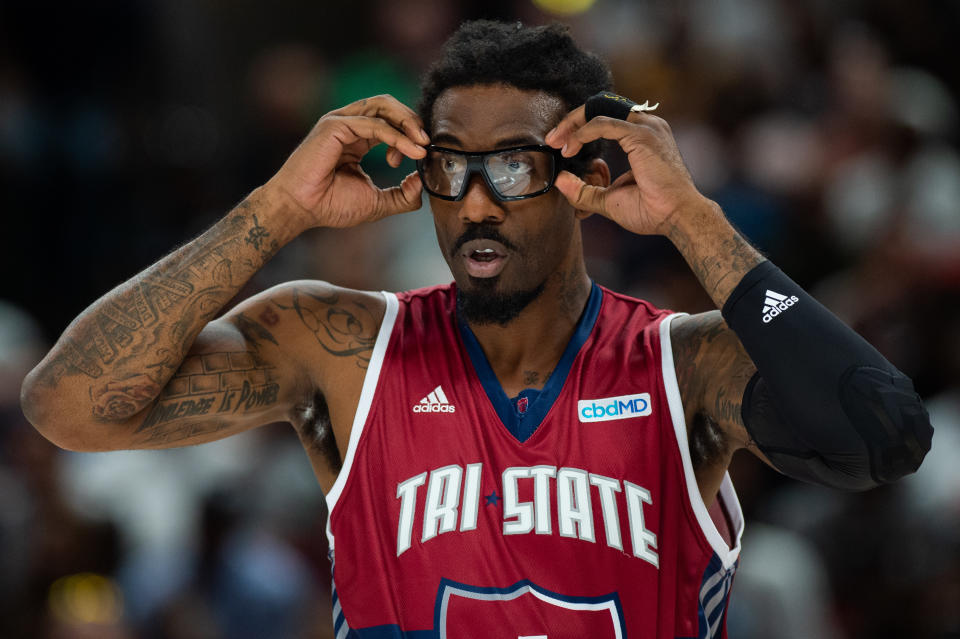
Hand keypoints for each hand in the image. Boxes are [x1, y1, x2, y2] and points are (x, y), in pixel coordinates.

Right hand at [264, 95, 428, 227]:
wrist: (302, 209)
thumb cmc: (331, 206)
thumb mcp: (377, 202)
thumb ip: (402, 194)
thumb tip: (424, 183)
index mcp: (357, 138)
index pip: (390, 121)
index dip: (409, 135)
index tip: (419, 157)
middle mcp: (349, 125)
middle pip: (388, 106)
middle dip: (412, 121)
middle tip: (428, 142)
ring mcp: (340, 122)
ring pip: (382, 106)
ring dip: (407, 122)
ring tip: (422, 143)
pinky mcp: (334, 125)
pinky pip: (373, 124)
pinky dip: (396, 136)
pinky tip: (409, 152)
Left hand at [545, 104, 707, 235]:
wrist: (677, 217)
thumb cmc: (652, 210)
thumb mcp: (608, 199)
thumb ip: (584, 190)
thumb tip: (560, 181)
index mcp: (642, 134)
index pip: (604, 116)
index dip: (578, 127)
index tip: (559, 145)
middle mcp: (646, 124)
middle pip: (599, 105)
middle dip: (571, 121)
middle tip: (551, 140)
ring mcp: (645, 126)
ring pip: (598, 108)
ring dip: (573, 124)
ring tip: (557, 143)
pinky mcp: (641, 135)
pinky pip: (602, 123)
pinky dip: (582, 133)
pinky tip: (571, 149)